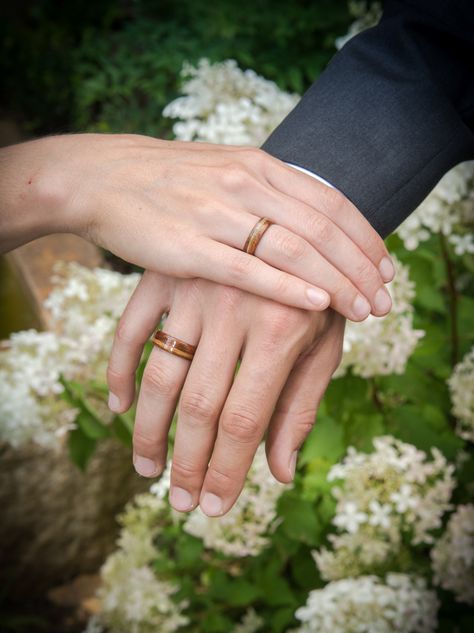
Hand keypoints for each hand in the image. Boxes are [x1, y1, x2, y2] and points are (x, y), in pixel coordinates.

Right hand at [2, 134, 393, 320]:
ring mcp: (216, 213)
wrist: (102, 178)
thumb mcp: (226, 170)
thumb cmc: (168, 182)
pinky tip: (317, 304)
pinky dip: (288, 287)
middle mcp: (245, 183)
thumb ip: (268, 192)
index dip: (366, 237)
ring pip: (294, 248)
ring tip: (364, 311)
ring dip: (337, 282)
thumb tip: (310, 220)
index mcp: (259, 165)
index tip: (387, 268)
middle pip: (322, 227)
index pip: (331, 202)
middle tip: (387, 300)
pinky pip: (247, 269)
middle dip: (362, 267)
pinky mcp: (188, 247)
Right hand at [107, 271, 344, 515]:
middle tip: (181, 503)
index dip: (227, 471)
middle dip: (187, 463)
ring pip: (160, 375)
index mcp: (282, 330)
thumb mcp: (324, 344)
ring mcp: (194, 290)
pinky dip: (119, 370)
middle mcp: (235, 309)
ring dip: (149, 431)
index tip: (214, 508)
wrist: (298, 222)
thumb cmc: (319, 294)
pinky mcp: (166, 276)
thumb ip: (300, 406)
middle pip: (199, 406)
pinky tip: (121, 408)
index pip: (245, 420)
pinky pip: (130, 330)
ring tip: (147, 469)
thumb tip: (279, 473)